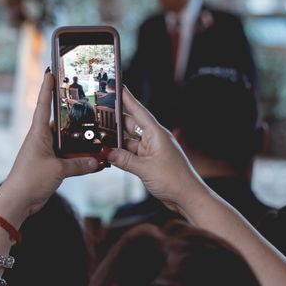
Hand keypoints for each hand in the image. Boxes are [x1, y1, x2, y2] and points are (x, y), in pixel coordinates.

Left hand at [0, 70, 100, 219]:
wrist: (18, 202)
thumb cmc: (30, 180)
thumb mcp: (58, 170)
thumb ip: (79, 165)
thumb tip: (97, 161)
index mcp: (38, 133)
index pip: (43, 104)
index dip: (47, 87)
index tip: (50, 70)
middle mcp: (42, 140)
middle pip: (61, 123)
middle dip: (75, 116)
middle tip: (90, 104)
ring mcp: (47, 153)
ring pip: (68, 143)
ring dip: (82, 142)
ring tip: (101, 135)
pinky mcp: (51, 166)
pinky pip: (69, 158)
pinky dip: (81, 159)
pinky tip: (96, 161)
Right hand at [107, 87, 206, 213]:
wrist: (187, 198)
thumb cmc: (175, 180)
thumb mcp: (145, 169)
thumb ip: (123, 159)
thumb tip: (105, 152)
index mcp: (156, 134)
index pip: (138, 111)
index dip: (127, 99)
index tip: (117, 87)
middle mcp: (153, 139)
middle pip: (130, 125)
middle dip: (114, 120)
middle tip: (98, 114)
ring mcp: (150, 150)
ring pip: (128, 141)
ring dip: (115, 141)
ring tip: (98, 137)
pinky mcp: (148, 161)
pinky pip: (130, 153)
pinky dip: (120, 153)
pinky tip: (108, 154)